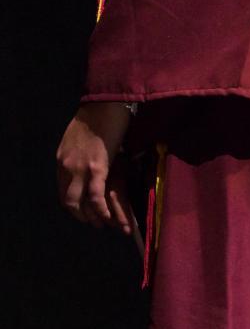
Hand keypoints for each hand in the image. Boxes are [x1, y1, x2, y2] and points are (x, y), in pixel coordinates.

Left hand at [56, 102, 134, 233]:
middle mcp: (66, 167)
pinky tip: (109, 218)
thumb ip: (77, 154)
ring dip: (91, 217)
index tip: (84, 211)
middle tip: (94, 223)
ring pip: (80, 202)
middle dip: (81, 216)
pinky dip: (101, 210)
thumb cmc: (98, 116)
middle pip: (68, 201)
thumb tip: (86, 165)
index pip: (62, 190)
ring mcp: (80, 168)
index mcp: (61, 159)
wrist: (106, 103)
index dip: (74, 204)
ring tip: (103, 225)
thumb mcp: (77, 138)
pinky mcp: (97, 167)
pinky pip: (95, 196)